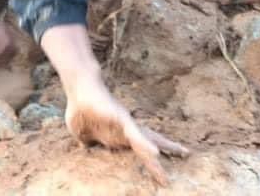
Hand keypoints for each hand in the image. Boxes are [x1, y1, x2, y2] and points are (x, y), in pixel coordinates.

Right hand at [43, 25, 187, 184]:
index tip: (160, 170)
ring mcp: (126, 125)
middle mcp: (126, 130)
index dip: (149, 160)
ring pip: (146, 142)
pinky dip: (146, 145)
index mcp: (118, 135)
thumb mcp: (82, 133)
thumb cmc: (81, 107)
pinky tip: (156, 154)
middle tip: (181, 162)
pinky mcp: (123, 118)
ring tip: (180, 155)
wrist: (77, 88)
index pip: (137, 150)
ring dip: (161, 152)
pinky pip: (136, 135)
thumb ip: (89, 140)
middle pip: (148, 146)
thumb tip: (87, 147)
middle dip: (163, 158)